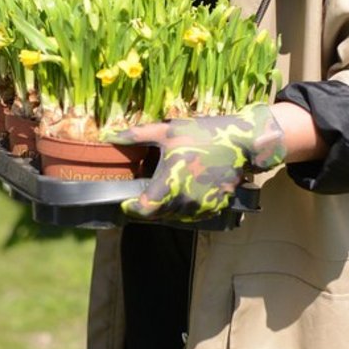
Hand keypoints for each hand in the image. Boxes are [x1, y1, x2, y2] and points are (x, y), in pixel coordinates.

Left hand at [115, 105, 287, 222]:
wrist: (241, 141)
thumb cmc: (202, 134)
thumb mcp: (166, 131)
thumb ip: (135, 135)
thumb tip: (107, 135)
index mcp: (170, 184)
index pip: (144, 211)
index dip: (132, 209)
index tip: (126, 202)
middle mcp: (185, 201)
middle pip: (159, 216)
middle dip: (149, 208)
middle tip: (144, 194)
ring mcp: (203, 206)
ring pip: (176, 217)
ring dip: (167, 209)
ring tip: (164, 192)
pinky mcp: (217, 206)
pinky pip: (195, 215)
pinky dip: (186, 209)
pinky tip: (184, 193)